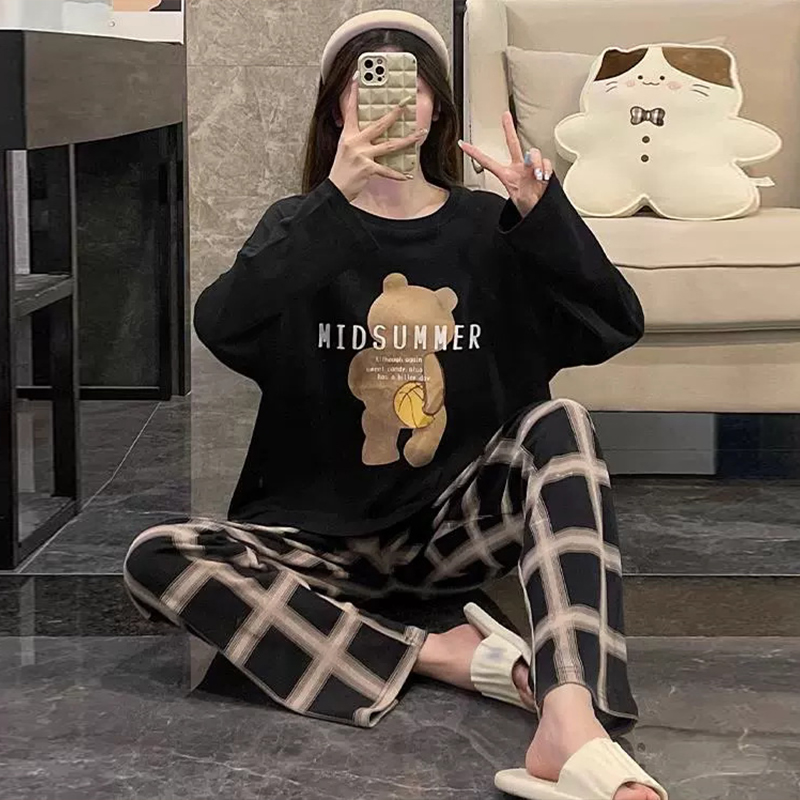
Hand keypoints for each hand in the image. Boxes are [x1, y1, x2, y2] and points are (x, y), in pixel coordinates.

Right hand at [329, 73, 426, 202]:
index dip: (353, 93)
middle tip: (404, 104)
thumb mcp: (344, 149)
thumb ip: (356, 139)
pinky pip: (387, 170)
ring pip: (389, 145)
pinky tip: (407, 175)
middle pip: (379, 125)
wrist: (335, 189)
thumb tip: (371, 133)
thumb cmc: (341, 170)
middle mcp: (355, 142)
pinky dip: (397, 175)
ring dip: (407, 140)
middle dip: (394, 114)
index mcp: (348, 135)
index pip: (351, 110)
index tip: (357, 77)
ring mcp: (362, 155)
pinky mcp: (367, 168)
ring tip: (419, 135)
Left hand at [458, 111, 551, 217]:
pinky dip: (545, 168)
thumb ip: (525, 183)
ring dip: (535, 163)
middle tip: (505, 115)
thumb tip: (532, 168)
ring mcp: (530, 167)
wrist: (541, 212)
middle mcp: (518, 168)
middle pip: (512, 143)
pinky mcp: (543, 169)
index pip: (487, 161)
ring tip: (537, 176)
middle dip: (508, 128)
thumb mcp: (520, 201)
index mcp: (506, 175)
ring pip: (533, 153)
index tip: (462, 144)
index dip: (474, 153)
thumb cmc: (528, 208)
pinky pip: (545, 162)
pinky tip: (543, 177)